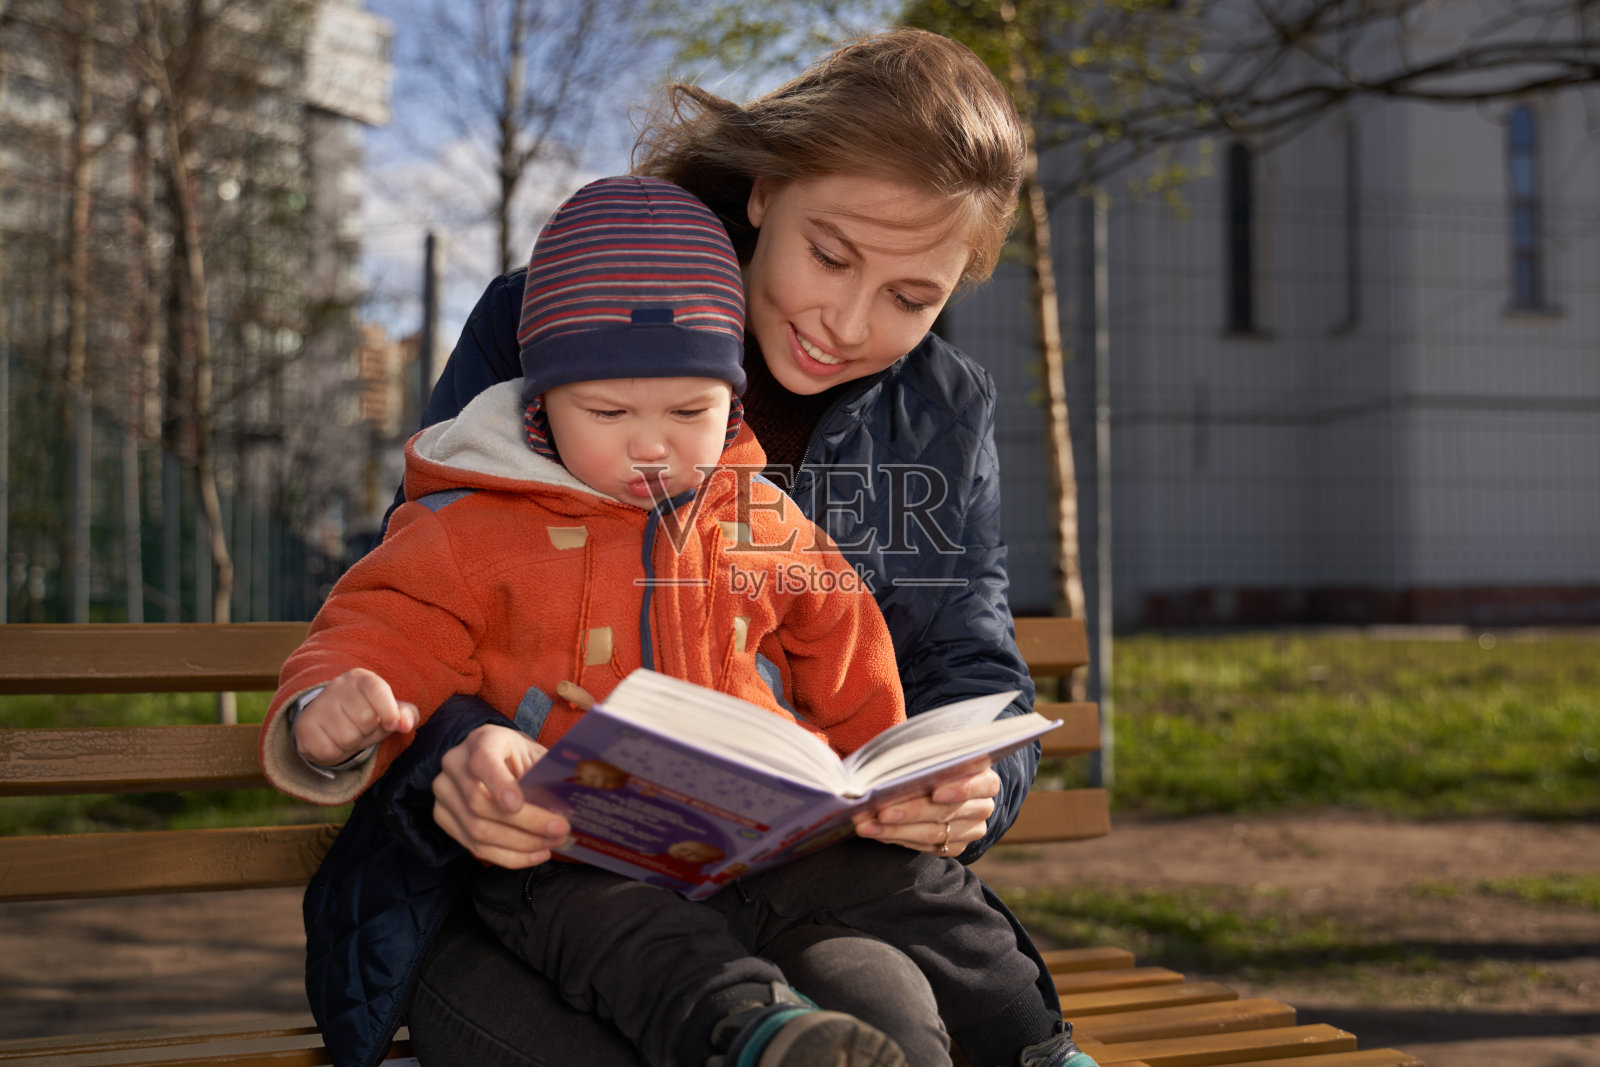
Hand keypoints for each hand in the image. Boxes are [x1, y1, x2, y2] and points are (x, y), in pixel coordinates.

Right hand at [293, 668, 418, 767]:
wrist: (328, 722)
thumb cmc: (366, 714)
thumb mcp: (390, 712)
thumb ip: (406, 715)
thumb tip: (407, 724)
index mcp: (360, 678)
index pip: (377, 690)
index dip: (389, 711)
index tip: (392, 724)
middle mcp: (336, 687)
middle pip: (365, 719)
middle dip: (369, 731)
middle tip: (361, 727)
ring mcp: (318, 706)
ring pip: (347, 737)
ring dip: (353, 743)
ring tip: (348, 734)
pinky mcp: (304, 727)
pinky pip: (329, 751)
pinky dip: (337, 753)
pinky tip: (334, 741)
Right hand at [432, 724, 570, 868]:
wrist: (493, 758)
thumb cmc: (519, 756)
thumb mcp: (535, 754)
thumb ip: (548, 773)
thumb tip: (572, 801)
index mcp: (481, 740)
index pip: (483, 761)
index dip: (499, 784)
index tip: (518, 805)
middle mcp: (455, 763)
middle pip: (480, 803)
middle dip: (525, 823)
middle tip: (559, 830)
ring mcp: (444, 792)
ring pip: (476, 830)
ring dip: (520, 844)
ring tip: (551, 844)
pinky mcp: (443, 818)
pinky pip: (474, 847)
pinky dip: (508, 856)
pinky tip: (535, 854)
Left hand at [852, 763, 997, 855]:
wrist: (944, 784)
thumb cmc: (934, 763)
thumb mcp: (934, 753)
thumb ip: (923, 757)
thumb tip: (891, 763)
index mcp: (985, 779)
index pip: (980, 785)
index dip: (959, 789)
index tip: (934, 792)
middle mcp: (982, 807)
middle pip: (946, 812)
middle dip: (909, 812)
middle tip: (879, 810)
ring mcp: (970, 831)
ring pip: (931, 834)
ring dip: (894, 830)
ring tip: (865, 824)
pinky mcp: (954, 847)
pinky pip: (924, 847)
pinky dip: (896, 839)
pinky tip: (875, 832)